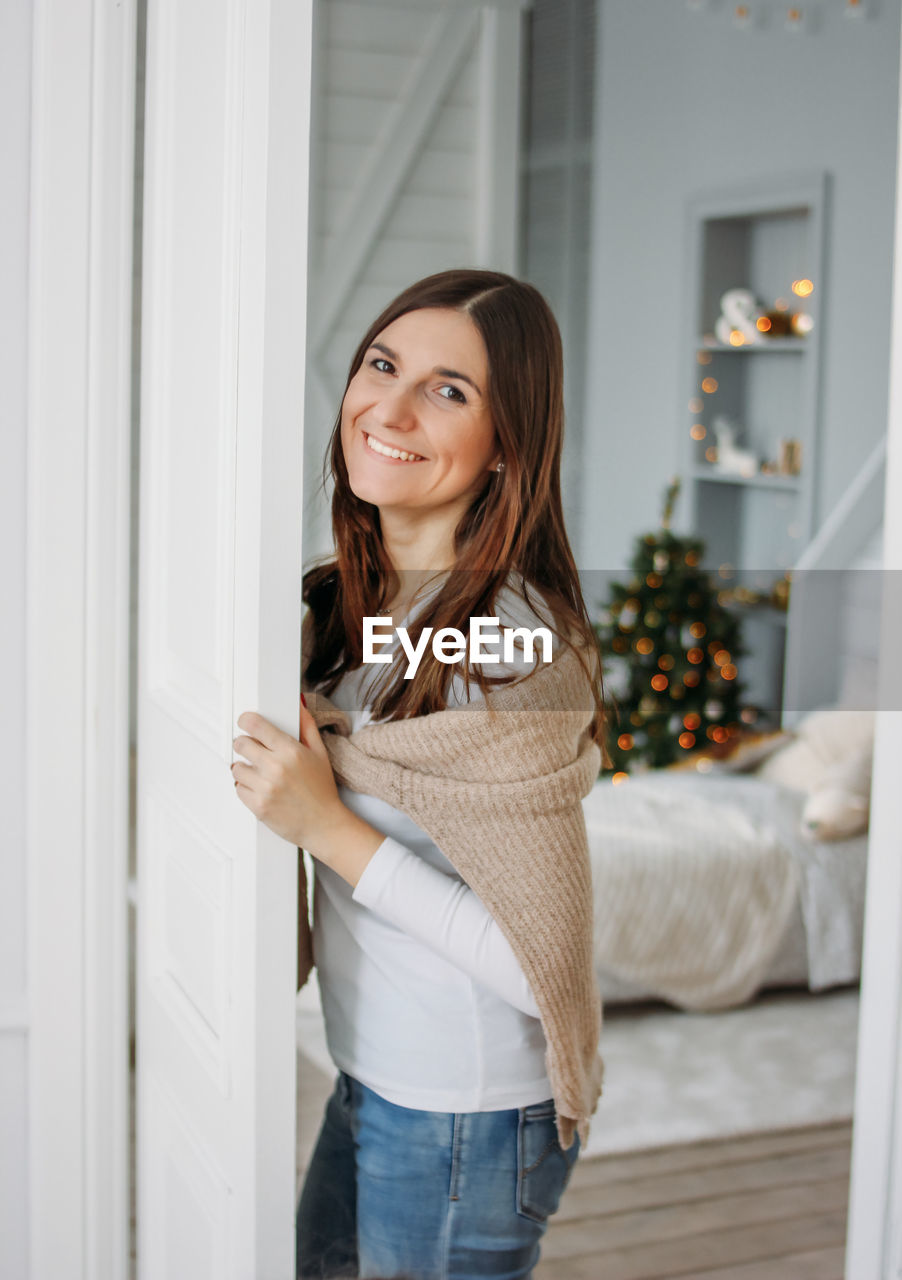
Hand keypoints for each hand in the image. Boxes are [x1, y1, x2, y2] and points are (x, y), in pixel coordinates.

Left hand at [231, 701, 383, 883]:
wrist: (324, 825)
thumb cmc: (322, 790)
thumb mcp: (320, 753)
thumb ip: (307, 726)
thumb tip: (298, 704)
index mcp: (291, 751)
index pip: (256, 725)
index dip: (246, 720)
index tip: (244, 721)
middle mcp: (276, 767)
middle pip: (240, 744)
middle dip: (244, 745)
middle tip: (252, 750)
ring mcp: (265, 788)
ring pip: (236, 768)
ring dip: (244, 769)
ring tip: (259, 774)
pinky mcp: (258, 806)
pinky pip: (238, 788)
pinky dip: (245, 788)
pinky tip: (260, 789)